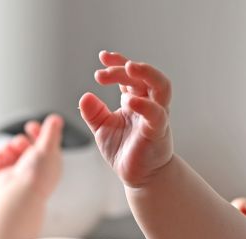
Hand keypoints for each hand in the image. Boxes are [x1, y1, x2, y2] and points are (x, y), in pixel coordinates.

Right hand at [0, 113, 62, 199]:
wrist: (19, 193)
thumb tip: (56, 119)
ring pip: (9, 151)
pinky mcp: (2, 178)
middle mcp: (32, 168)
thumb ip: (51, 132)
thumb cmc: (37, 175)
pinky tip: (0, 157)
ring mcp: (16, 173)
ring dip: (8, 147)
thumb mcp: (48, 148)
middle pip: (23, 145)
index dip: (37, 132)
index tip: (31, 126)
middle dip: (20, 141)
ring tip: (9, 151)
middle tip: (20, 143)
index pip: (42, 143)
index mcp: (47, 162)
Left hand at [79, 51, 173, 187]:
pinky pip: (156, 114)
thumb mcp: (102, 129)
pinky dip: (144, 105)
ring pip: (161, 86)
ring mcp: (156, 115)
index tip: (103, 57)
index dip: (118, 62)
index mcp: (135, 100)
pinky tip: (129, 101)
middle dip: (124, 67)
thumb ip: (93, 113)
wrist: (138, 175)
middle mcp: (148, 104)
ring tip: (129, 67)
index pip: (130, 75)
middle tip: (102, 71)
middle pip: (143, 76)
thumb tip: (84, 96)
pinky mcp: (158, 131)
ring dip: (146, 73)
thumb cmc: (124, 150)